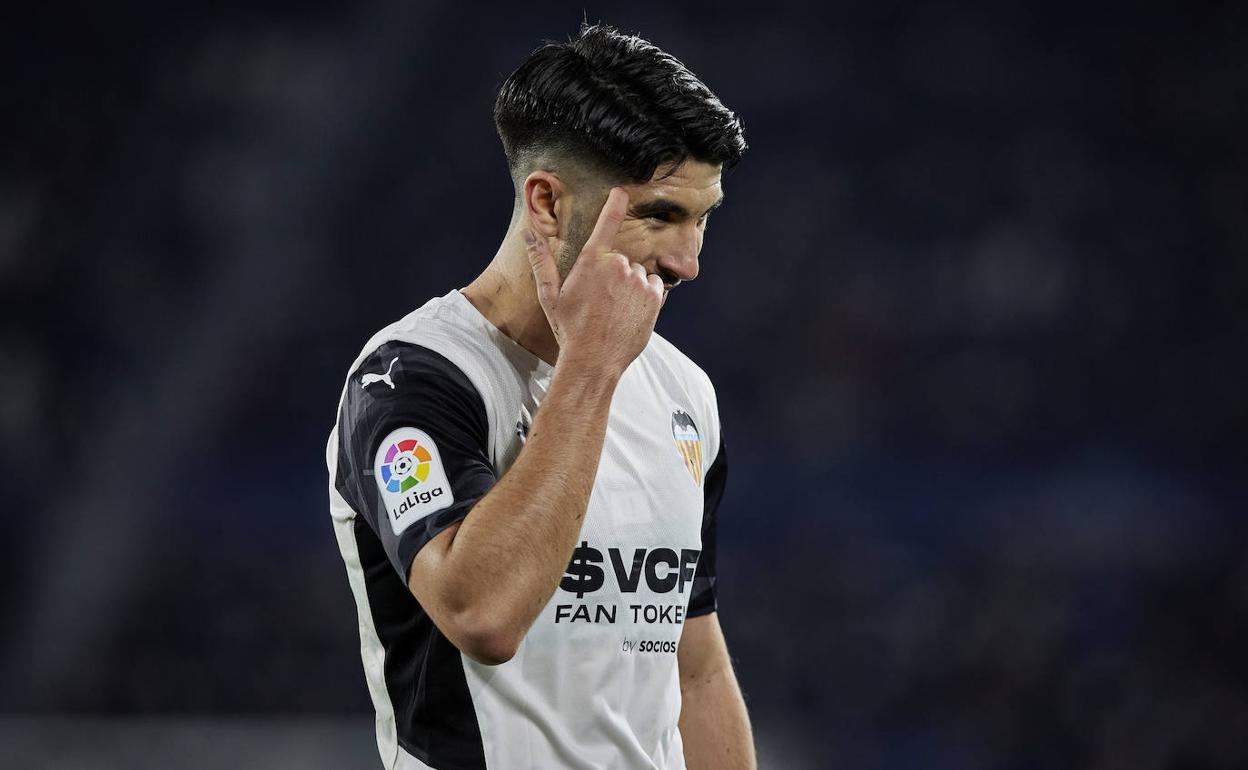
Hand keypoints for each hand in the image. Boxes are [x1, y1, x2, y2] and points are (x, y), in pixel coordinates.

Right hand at [524, 187, 663, 376]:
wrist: (594, 360)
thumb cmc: (569, 329)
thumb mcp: (550, 296)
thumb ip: (541, 261)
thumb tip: (529, 234)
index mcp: (591, 261)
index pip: (607, 222)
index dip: (615, 203)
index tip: (621, 191)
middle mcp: (617, 265)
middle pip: (620, 259)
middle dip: (613, 275)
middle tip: (600, 301)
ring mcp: (638, 281)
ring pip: (637, 274)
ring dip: (630, 286)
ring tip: (615, 310)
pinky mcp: (654, 297)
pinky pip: (654, 286)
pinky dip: (646, 296)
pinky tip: (630, 314)